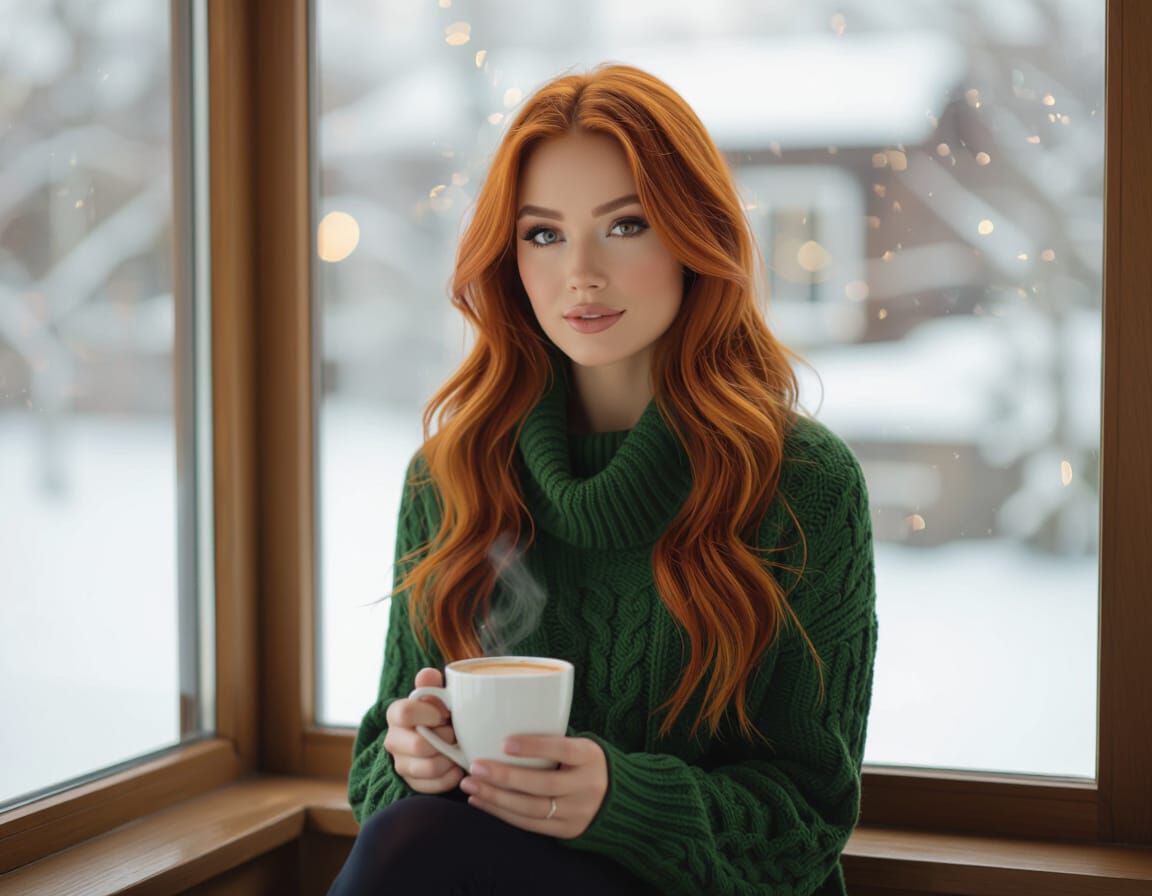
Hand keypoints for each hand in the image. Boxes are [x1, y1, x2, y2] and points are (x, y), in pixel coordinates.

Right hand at [383, 667, 464, 793]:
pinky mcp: (412, 783)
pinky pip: (434, 786)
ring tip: (457, 750)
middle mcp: (393, 740)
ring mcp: (401, 764)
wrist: (434, 738)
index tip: (445, 713)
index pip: (405, 712)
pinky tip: (457, 766)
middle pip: (419, 744)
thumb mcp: (435, 696)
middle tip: (455, 733)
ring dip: (450, 759)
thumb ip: (431, 685)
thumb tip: (428, 675)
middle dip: (445, 739)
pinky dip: (451, 777)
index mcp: (396, 713)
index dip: (430, 713)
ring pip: (429, 767)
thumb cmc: (437, 712)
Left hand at [459, 736, 607, 839]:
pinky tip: (481, 801)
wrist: (616, 798)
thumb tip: (505, 720)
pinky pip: (529, 824)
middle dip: (505, 777)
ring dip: (496, 798)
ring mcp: (577, 812)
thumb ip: (552, 738)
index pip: (562, 749)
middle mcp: (586, 786)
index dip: (534, 747)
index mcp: (590, 757)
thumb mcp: (579, 745)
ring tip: (471, 786)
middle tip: (476, 767)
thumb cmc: (584, 763)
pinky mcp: (566, 830)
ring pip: (532, 808)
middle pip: (542, 784)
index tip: (505, 742)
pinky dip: (502, 813)